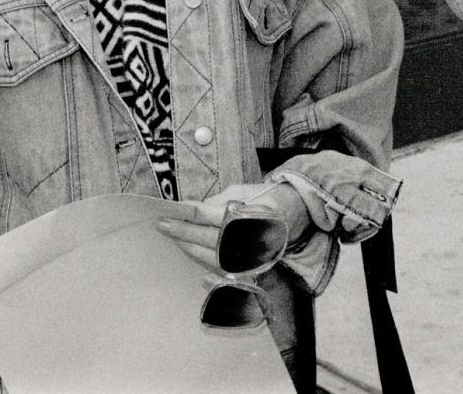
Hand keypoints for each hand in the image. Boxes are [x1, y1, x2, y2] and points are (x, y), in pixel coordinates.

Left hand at [156, 181, 310, 271]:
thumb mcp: (245, 191)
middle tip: (163, 225)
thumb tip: (194, 210)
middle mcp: (253, 237)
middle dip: (184, 233)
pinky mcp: (254, 268)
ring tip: (173, 237)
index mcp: (253, 213)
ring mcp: (254, 256)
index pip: (213, 215)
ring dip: (190, 248)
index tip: (171, 211)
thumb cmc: (270, 198)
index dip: (189, 214)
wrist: (300, 214)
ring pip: (214, 258)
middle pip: (210, 238)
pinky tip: (194, 262)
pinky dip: (207, 267)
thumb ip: (220, 201)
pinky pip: (225, 272)